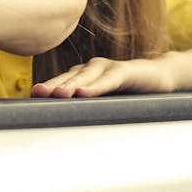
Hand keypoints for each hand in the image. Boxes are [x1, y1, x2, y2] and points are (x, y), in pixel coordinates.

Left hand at [31, 55, 179, 97]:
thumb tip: (60, 125)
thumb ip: (86, 107)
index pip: (61, 81)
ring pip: (86, 76)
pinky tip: (84, 92)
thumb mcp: (104, 100)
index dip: (47, 87)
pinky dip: (96, 86)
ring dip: (72, 85)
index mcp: (84, 74)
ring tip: (58, 94)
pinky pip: (109, 79)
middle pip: (69, 77)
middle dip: (53, 86)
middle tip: (38, 94)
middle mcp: (93, 67)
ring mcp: (109, 67)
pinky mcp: (126, 70)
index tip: (32, 96)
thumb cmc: (128, 91)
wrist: (159, 77)